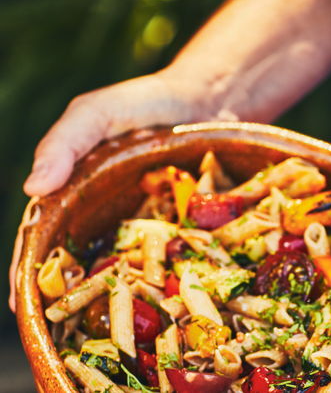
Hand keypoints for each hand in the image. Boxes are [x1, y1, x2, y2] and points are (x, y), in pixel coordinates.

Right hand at [10, 70, 236, 311]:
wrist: (208, 99)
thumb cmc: (146, 102)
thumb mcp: (98, 111)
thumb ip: (66, 142)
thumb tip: (33, 188)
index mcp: (76, 190)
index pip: (44, 235)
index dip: (30, 270)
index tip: (22, 304)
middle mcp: (106, 211)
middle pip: (79, 260)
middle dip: (65, 296)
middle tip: (59, 330)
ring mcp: (144, 220)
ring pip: (121, 265)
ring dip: (111, 297)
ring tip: (104, 330)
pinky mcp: (180, 223)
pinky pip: (166, 255)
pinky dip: (159, 278)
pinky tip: (162, 302)